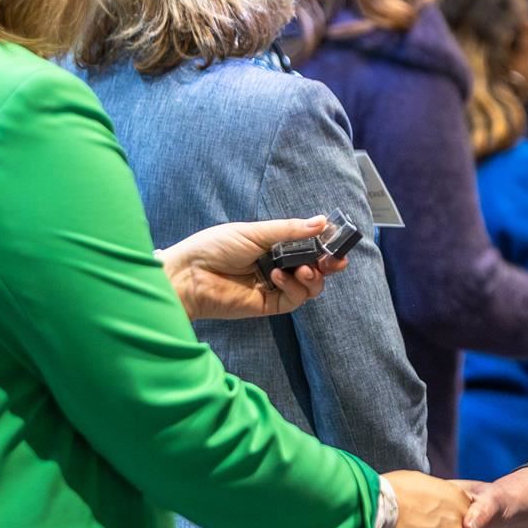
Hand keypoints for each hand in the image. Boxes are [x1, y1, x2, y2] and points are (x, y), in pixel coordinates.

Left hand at [157, 216, 346, 320]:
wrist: (188, 275)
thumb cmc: (214, 247)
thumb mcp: (255, 232)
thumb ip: (289, 230)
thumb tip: (322, 222)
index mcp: (274, 245)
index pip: (308, 245)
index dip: (325, 244)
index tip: (338, 241)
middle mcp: (278, 265)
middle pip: (315, 268)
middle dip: (328, 264)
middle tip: (335, 261)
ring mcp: (274, 286)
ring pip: (310, 287)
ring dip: (313, 277)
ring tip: (305, 269)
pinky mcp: (269, 305)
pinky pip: (294, 299)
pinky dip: (294, 287)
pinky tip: (279, 276)